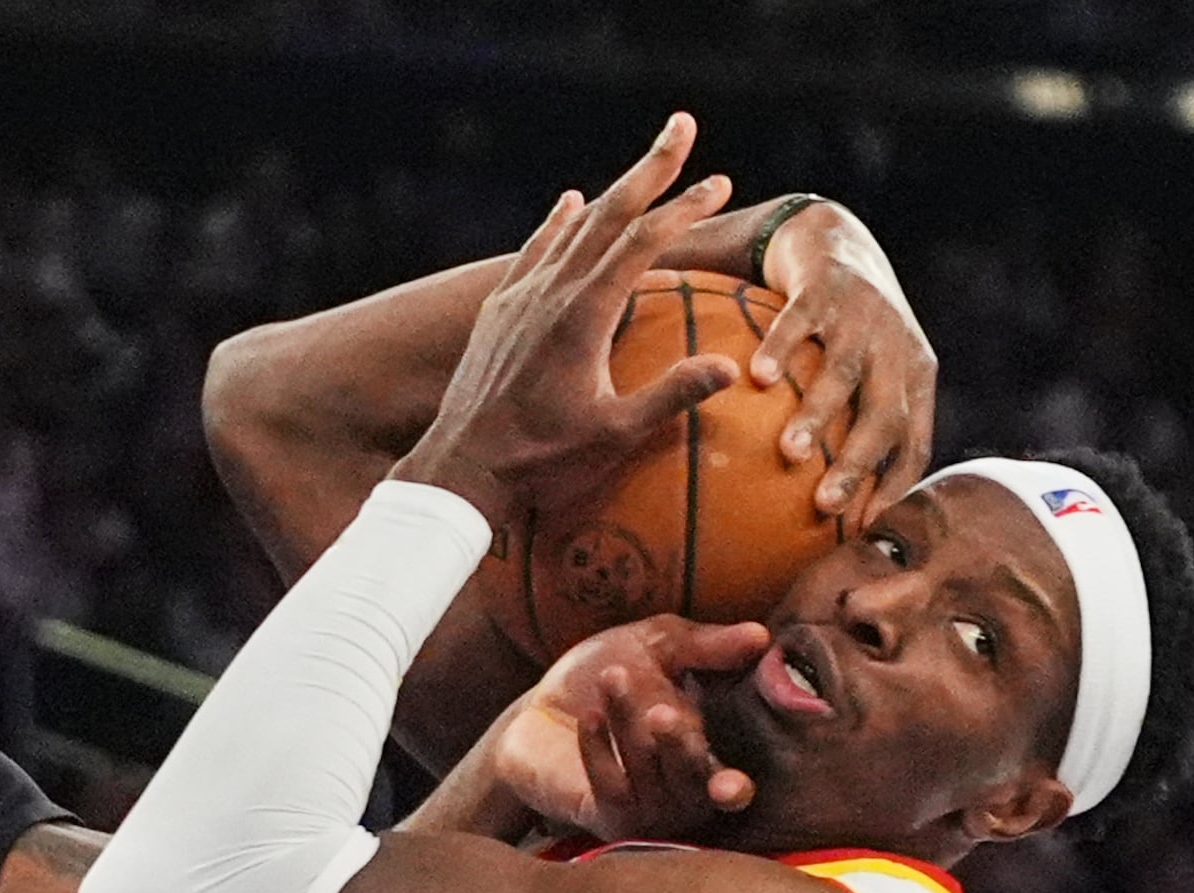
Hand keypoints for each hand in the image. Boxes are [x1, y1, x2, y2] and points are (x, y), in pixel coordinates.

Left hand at [391, 116, 740, 523]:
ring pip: (573, 226)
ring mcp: (519, 297)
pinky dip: (558, 222)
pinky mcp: (498, 310)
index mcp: (582, 315)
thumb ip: (672, 396)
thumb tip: (732, 366)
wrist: (462, 468)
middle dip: (651, 167)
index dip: (684, 207)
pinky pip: (535, 250)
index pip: (642, 242)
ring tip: (644, 164)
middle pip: (609, 212)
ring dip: (612, 191)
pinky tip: (571, 202)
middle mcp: (549, 292)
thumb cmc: (541, 459)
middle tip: (682, 124)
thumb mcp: (614, 435)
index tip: (720, 181)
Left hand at [486, 615, 772, 839]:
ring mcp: (647, 810)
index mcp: (709, 754)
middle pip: (694, 778)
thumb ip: (705, 645)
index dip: (736, 787)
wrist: (536, 710)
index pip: (735, 784)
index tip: (732, 786)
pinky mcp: (608, 817)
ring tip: (610, 677)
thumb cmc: (603, 675)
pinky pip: (611, 786)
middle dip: (678, 743)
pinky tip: (589, 716)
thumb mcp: (657, 646)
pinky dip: (599, 748)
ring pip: (649, 773)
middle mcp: (686, 792)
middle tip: (658, 710)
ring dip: (628, 722)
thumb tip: (760, 635)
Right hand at [746, 202, 937, 519]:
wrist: (832, 237)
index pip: (915, 443)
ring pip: (845, 371)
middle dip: (858, 463)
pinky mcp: (826, 283)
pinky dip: (783, 348)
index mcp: (913, 376)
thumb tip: (810, 508)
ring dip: (818, 414)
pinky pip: (803, 321)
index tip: (861, 527)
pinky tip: (756, 378)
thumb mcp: (863, 371)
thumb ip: (848, 427)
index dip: (895, 487)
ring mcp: (863, 313)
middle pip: (885, 415)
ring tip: (788, 452)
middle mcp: (895, 346)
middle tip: (825, 505)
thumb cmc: (840, 327)